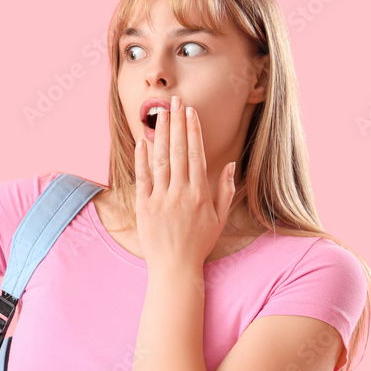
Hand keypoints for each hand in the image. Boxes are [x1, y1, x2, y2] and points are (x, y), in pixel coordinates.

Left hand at [134, 95, 236, 271]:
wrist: (174, 268)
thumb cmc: (199, 243)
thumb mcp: (219, 218)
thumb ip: (225, 190)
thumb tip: (230, 164)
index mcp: (200, 194)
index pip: (196, 154)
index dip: (192, 131)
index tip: (190, 112)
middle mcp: (180, 193)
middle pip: (178, 151)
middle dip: (177, 124)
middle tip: (175, 103)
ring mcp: (160, 199)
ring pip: (160, 160)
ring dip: (160, 135)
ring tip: (160, 114)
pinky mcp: (144, 206)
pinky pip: (142, 178)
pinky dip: (141, 159)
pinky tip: (142, 142)